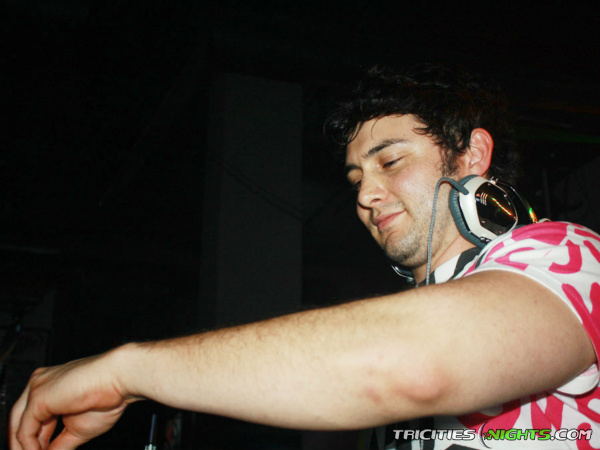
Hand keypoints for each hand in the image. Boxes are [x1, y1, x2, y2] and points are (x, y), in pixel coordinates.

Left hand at [10, 350, 138, 449]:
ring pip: (17, 425)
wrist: (120, 377)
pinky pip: (25, 430)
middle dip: (23, 446)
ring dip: (24, 448)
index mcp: (51, 386)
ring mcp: (38, 388)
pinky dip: (29, 447)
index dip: (35, 442)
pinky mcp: (38, 397)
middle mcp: (41, 383)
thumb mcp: (79, 429)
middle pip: (18, 420)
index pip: (32, 418)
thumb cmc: (109, 393)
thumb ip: (59, 444)